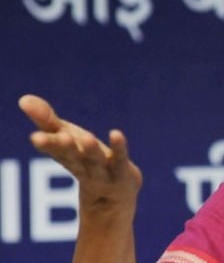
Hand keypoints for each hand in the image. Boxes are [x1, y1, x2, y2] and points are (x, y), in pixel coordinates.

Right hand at [19, 94, 142, 216]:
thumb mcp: (66, 138)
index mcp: (65, 156)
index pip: (53, 148)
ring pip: (94, 161)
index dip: (46, 143)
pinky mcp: (123, 173)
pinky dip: (119, 148)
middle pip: (70, 155)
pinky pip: (120, 159)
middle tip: (48, 138)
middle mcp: (81, 165)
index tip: (36, 137)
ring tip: (86, 137)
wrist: (113, 200)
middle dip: (60, 147)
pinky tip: (116, 134)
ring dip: (90, 150)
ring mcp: (102, 172)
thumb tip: (24, 98)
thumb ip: (47, 120)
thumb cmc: (85, 161)